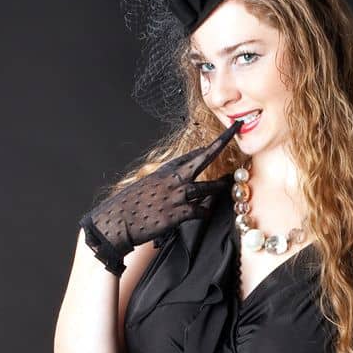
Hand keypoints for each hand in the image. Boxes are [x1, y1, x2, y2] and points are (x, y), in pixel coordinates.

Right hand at [79, 118, 243, 274]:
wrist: (117, 221)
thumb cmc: (130, 206)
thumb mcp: (147, 187)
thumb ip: (164, 184)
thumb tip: (177, 184)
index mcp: (165, 171)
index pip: (191, 155)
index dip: (208, 146)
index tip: (223, 136)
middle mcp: (172, 179)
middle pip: (202, 157)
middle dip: (220, 143)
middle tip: (235, 131)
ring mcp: (175, 195)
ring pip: (206, 187)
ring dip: (219, 186)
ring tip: (227, 185)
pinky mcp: (176, 213)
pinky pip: (199, 210)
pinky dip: (205, 212)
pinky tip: (205, 213)